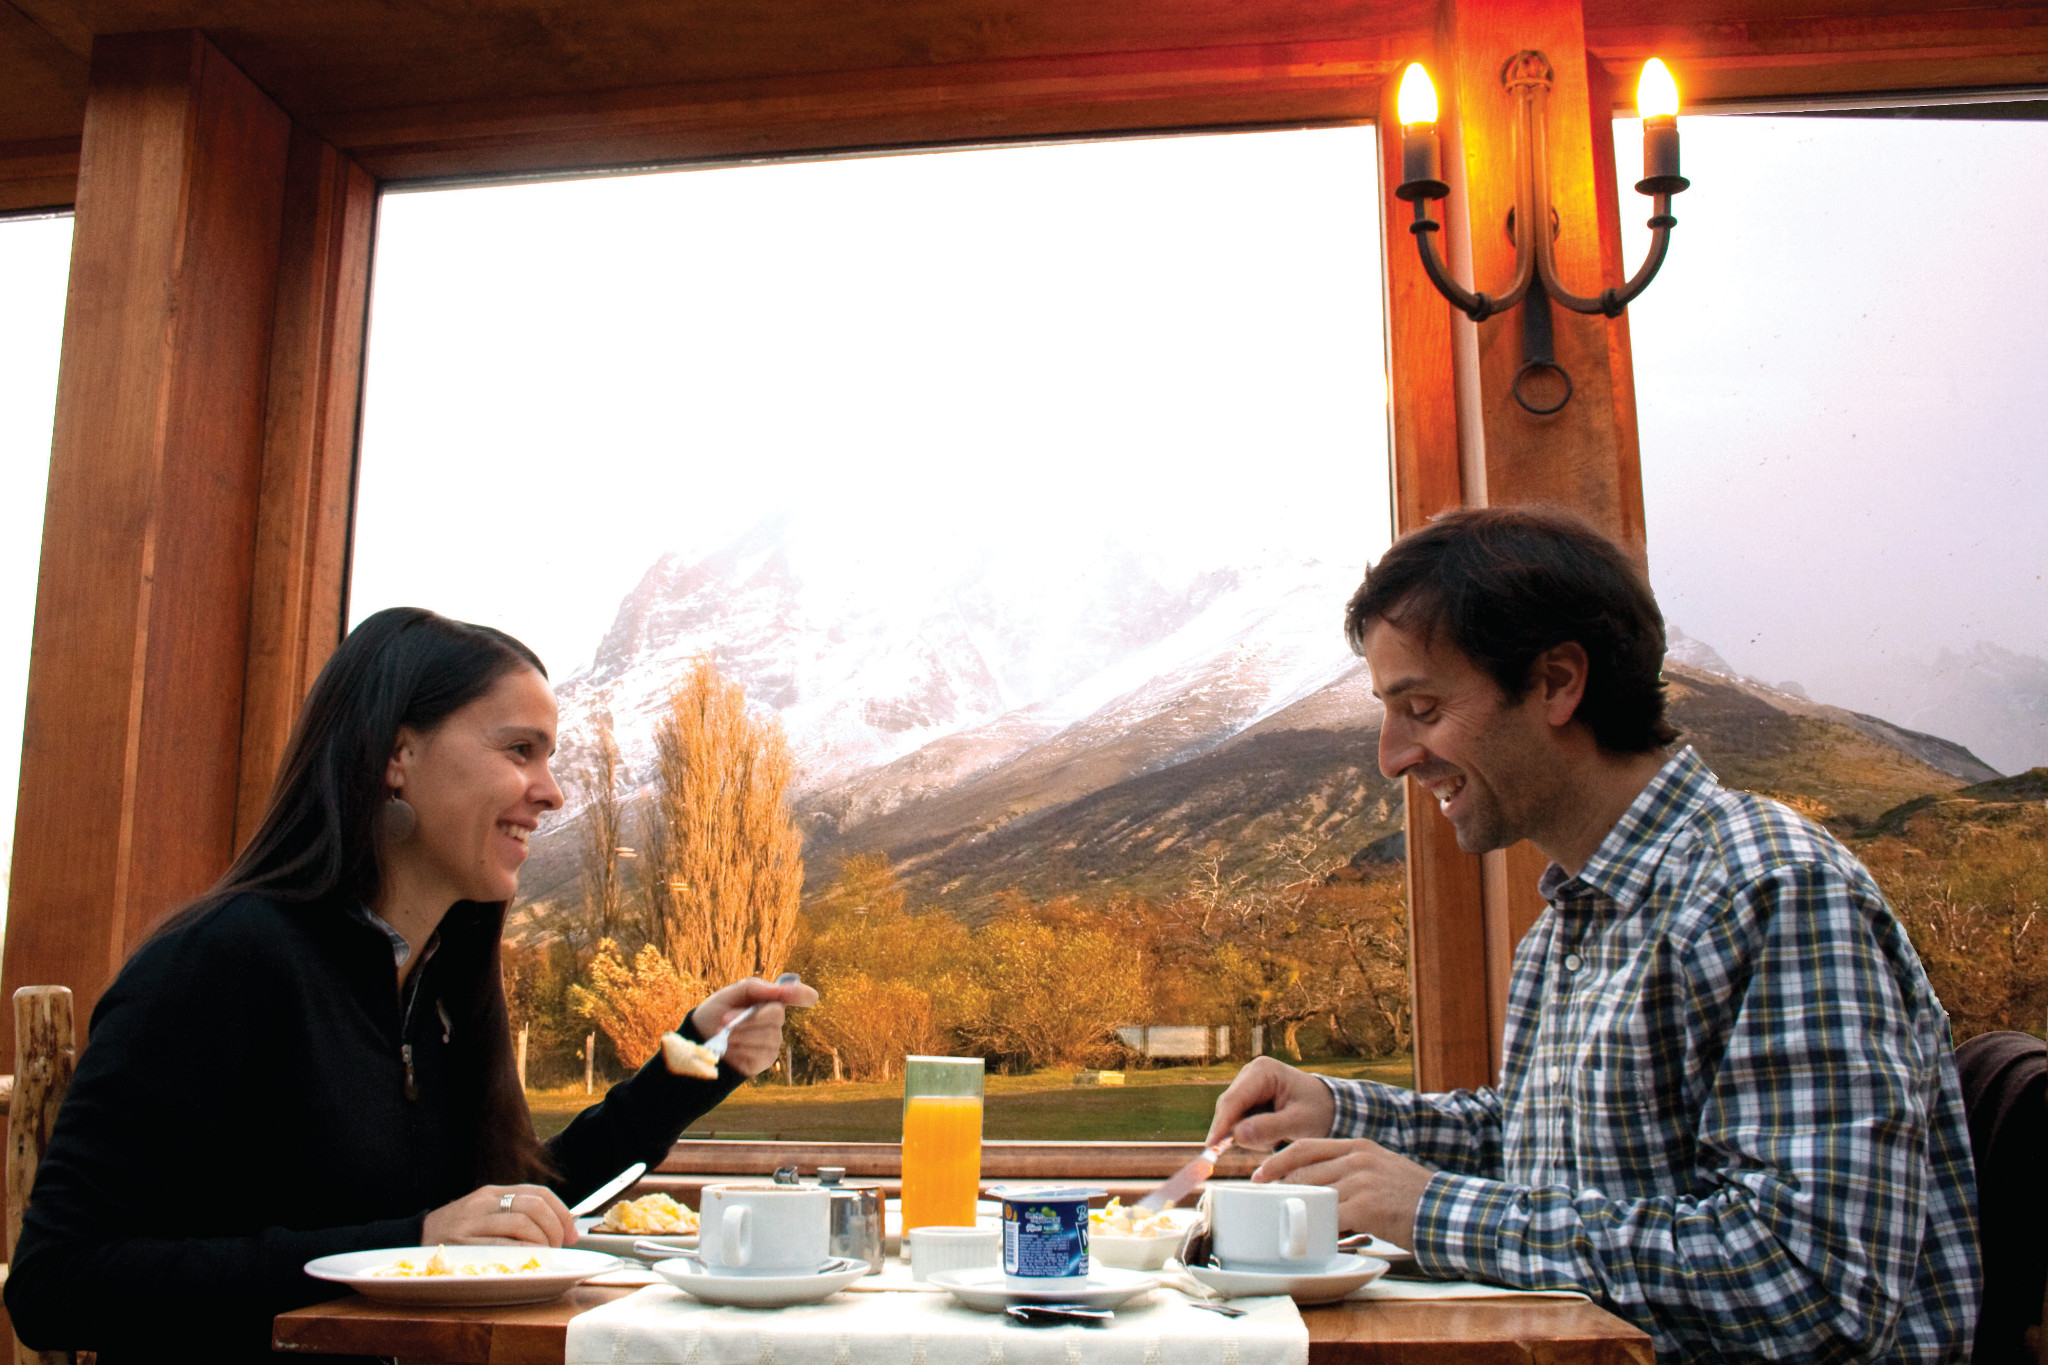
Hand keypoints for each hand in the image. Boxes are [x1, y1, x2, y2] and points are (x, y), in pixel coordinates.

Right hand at [421, 1184, 576, 1246]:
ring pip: (521, 1223)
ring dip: (542, 1242)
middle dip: (555, 1228)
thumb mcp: (484, 1213)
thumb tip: (558, 1227)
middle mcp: (484, 1202)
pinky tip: (529, 1261)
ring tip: (544, 1255)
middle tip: (559, 1247)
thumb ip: (514, 1214)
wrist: (412, 1239)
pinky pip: (501, 1245)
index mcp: (492, 1192)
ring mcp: (472, 1222)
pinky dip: (522, 1253)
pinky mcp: (462, 1244)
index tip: (571, 1233)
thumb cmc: (456, 1231)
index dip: (561, 1212)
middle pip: (534, 1206)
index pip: (538, 1193)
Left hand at [688, 976, 818, 1076]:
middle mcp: (776, 1019)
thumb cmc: (717, 1012)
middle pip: (776, 1015)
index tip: (809, 997)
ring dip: (740, 1035)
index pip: (798, 995)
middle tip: (724, 1021)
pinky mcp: (766, 1058)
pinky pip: (760, 1053)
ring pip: (767, 1036)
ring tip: (722, 1035)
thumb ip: (753, 987)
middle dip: (749, 1018)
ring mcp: (773, 1040)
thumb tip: (778, 989)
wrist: (701, 1039)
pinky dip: (740, 1050)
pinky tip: (730, 1048)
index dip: (803, 995)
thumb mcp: (729, 994)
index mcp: (770, 998)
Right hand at [1204, 1056, 1334, 1150]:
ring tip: (1279, 1136)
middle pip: (1229, 1109)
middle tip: (1268, 1144)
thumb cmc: (1319, 1111)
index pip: (1233, 1100)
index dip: (1220, 1124)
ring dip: (1251, 1134)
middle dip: (1242, 1131)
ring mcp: (1247, 1086)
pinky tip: (1273, 1133)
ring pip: (1233, 1118)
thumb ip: (1270, 1128)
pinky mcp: (1248, 1099)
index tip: (1211, 1147)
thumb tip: (1238, 1135)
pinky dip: (1253, 1133)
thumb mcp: (1299, 1122)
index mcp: (1262, 1071)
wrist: (1330, 1107)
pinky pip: (1239, 1122)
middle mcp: (1250, 1074)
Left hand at [1250, 1138, 1433, 1247]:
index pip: (1306, 1147)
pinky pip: (1330, 1217)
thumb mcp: (1381, 1168)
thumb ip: (1352, 1170)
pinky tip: (1315, 1237)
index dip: (1278, 1161)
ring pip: (1313, 1193)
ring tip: (1289, 1222)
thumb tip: (1319, 1186)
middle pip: (1304, 1170)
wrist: (1444, 1209)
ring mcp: (1361, 1181)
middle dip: (1282, 1188)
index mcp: (1358, 1146)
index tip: (1261, 1174)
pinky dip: (1319, 1228)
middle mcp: (1357, 1158)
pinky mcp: (1367, 1206)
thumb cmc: (1413, 1195)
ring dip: (1299, 1210)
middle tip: (1267, 1203)